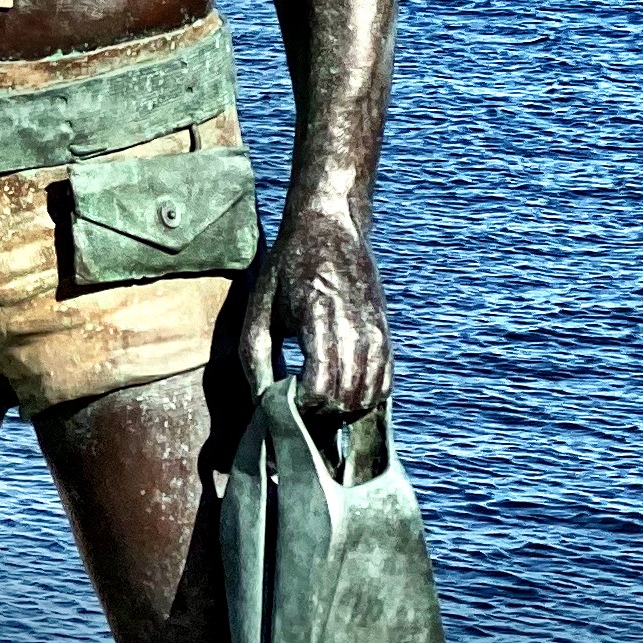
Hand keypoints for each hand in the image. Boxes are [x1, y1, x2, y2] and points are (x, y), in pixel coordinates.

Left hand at [241, 203, 391, 416]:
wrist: (330, 228)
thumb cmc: (287, 269)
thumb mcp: (259, 307)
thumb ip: (256, 357)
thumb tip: (263, 402)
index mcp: (319, 318)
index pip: (321, 385)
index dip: (303, 405)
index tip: (284, 401)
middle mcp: (355, 328)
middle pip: (348, 396)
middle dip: (322, 413)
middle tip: (299, 407)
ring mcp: (376, 332)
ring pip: (370, 395)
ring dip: (344, 411)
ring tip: (318, 402)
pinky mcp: (386, 335)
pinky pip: (385, 383)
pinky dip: (366, 400)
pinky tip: (342, 396)